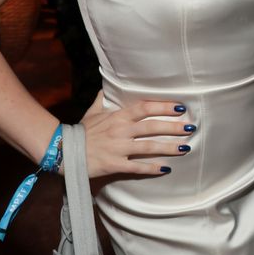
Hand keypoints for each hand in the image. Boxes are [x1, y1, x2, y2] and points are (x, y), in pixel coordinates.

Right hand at [77, 92, 195, 177]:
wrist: (62, 151)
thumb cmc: (80, 131)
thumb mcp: (92, 111)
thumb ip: (102, 99)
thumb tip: (106, 86)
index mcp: (118, 116)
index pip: (145, 108)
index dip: (164, 107)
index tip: (180, 107)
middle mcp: (121, 130)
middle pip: (152, 127)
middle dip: (174, 127)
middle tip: (191, 128)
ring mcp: (118, 148)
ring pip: (149, 147)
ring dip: (169, 147)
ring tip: (185, 148)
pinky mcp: (114, 164)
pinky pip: (137, 167)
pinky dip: (152, 168)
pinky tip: (165, 168)